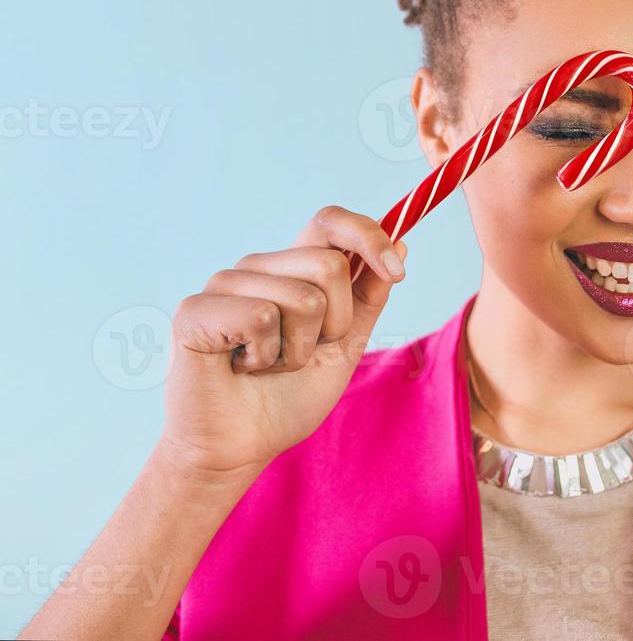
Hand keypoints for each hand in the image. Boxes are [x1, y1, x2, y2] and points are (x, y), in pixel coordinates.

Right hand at [157, 205, 406, 481]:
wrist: (244, 446)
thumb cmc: (289, 396)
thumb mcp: (346, 344)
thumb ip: (370, 296)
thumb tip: (401, 246)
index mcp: (292, 268)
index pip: (330, 221)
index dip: (369, 236)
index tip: (396, 272)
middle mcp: (258, 267)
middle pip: (329, 265)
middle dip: (335, 323)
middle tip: (303, 353)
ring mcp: (224, 284)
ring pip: (303, 297)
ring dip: (298, 349)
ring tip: (269, 365)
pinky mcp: (195, 310)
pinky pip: (261, 317)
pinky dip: (265, 356)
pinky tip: (242, 367)